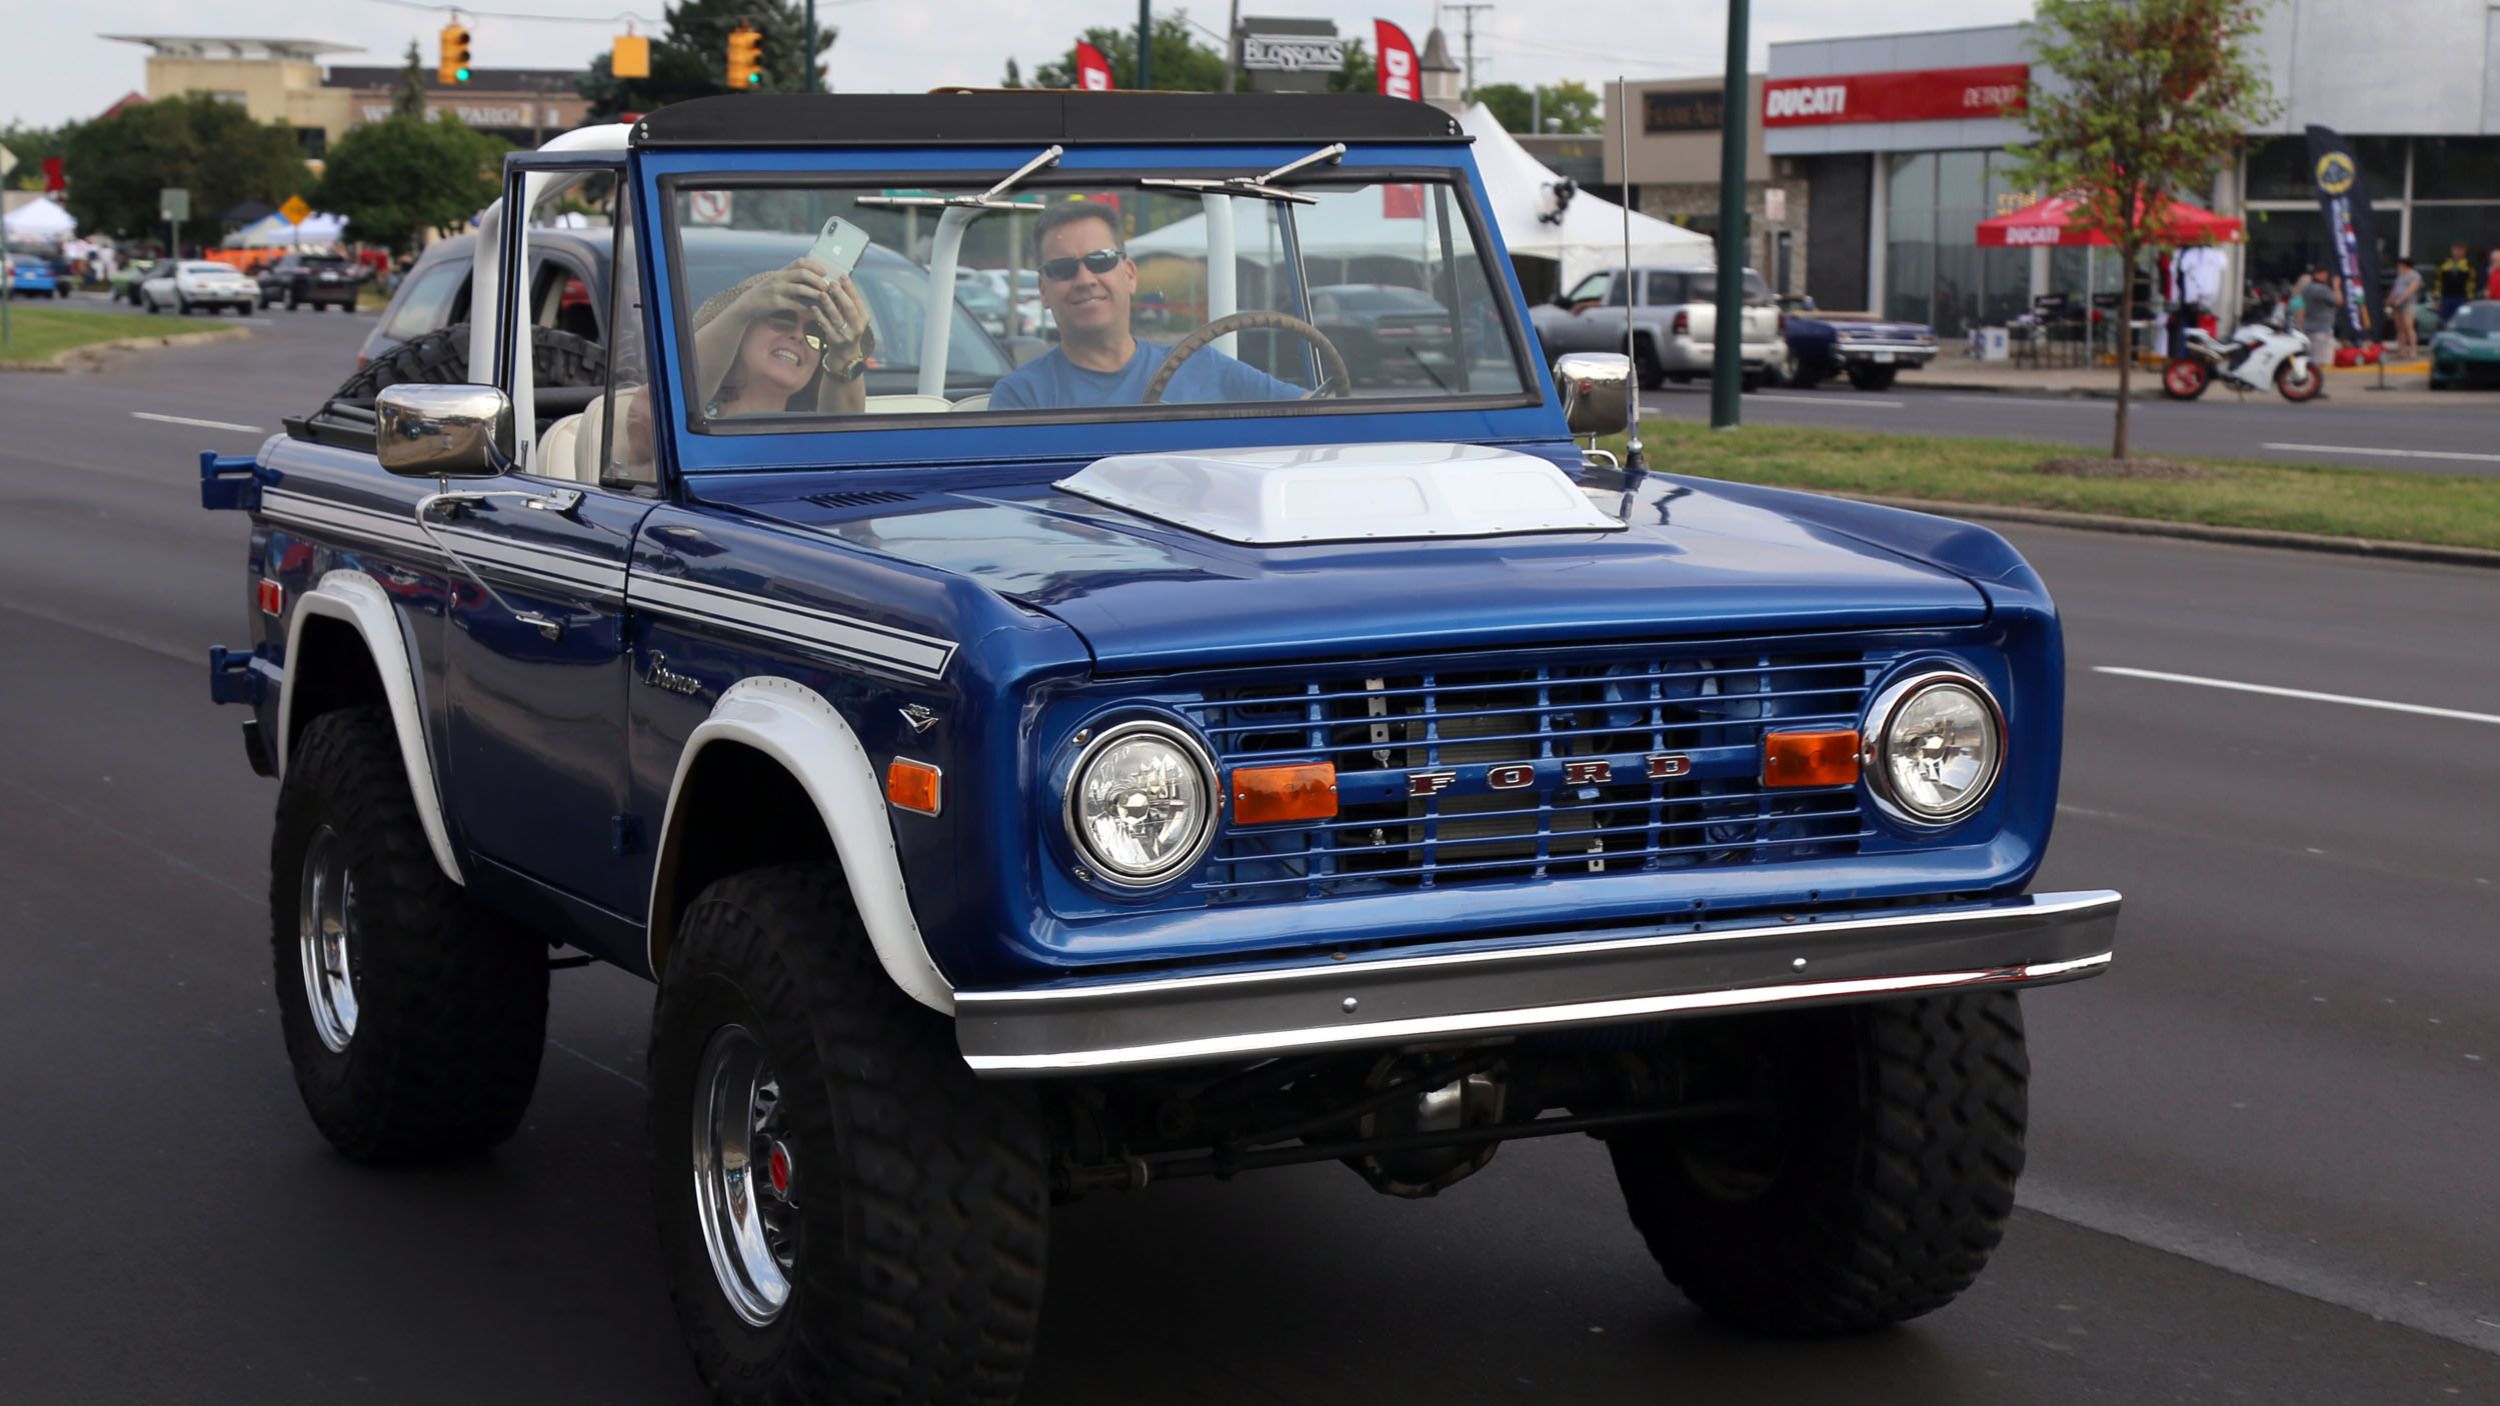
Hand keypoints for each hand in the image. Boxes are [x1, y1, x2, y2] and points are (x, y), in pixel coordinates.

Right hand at [735, 259, 874, 363]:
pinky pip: (794, 304)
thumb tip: (813, 277)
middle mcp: (779, 278)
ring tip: (824, 298)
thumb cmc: (767, 293)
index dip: (814, 265)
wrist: (748, 304)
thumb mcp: (778, 282)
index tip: (825, 271)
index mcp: (782, 271)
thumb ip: (792, 278)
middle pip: (802, 273)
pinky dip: (806, 308)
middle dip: (817, 279)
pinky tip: (814, 311)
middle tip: (828, 286)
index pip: (800, 261)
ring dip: (814, 293)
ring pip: (799, 288)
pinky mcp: (775, 303)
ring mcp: (777, 290)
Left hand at [820, 274, 875, 361]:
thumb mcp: (853, 317)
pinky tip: (814, 308)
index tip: (842, 276)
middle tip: (831, 283)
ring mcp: (846, 334)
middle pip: (849, 308)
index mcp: (864, 317)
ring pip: (837, 317)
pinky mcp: (835, 340)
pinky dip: (820, 316)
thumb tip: (839, 281)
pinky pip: (826, 326)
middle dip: (840, 294)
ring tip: (821, 293)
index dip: (850, 287)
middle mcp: (857, 326)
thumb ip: (848, 302)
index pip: (857, 300)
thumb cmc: (848, 329)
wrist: (846, 354)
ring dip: (829, 304)